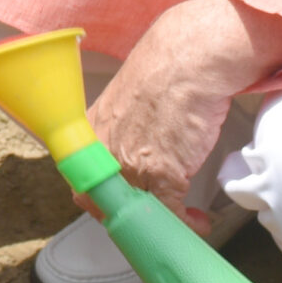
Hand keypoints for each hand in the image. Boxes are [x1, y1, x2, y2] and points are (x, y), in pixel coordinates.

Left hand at [85, 0, 281, 229]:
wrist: (190, 58)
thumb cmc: (168, 70)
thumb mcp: (131, 98)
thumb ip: (124, 124)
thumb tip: (137, 141)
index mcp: (93, 130)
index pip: (82, 179)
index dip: (102, 198)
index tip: (121, 204)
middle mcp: (105, 150)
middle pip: (104, 203)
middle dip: (130, 216)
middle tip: (152, 217)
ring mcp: (132, 165)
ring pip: (139, 213)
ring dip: (161, 223)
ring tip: (180, 222)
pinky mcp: (162, 174)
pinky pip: (171, 215)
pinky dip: (187, 224)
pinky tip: (199, 221)